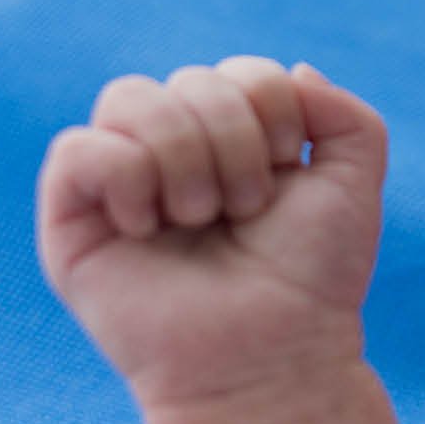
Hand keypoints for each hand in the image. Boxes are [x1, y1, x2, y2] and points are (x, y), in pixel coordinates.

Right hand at [36, 58, 388, 409]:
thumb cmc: (311, 275)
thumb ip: (343, 113)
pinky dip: (125, 176)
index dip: (271, 109)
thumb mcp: (353, 182)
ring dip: (185, 156)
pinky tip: (147, 227)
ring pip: (128, 97)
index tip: (288, 170)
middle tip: (246, 209)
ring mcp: (118, 180)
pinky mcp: (71, 217)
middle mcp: (173, 150)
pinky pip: (78, 148)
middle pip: (188, 80)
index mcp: (233, 138)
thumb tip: (294, 71)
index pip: (241, 72)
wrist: (271, 352)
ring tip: (200, 217)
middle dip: (233, 140)